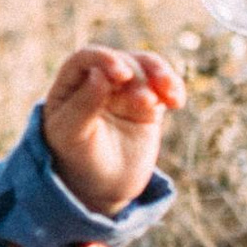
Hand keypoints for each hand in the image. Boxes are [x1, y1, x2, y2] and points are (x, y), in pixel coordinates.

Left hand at [40, 46, 184, 214]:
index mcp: (70, 84)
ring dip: (160, 75)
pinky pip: (163, 85)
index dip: (104, 59)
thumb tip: (99, 74)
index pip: (86, 58)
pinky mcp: (148, 102)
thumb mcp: (71, 136)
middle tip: (144, 102)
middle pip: (122, 61)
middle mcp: (97, 80)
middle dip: (137, 76)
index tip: (121, 75)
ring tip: (169, 96)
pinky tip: (176, 101)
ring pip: (146, 67)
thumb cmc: (77, 160)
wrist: (102, 188)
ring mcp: (125, 90)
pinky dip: (172, 88)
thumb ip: (83, 105)